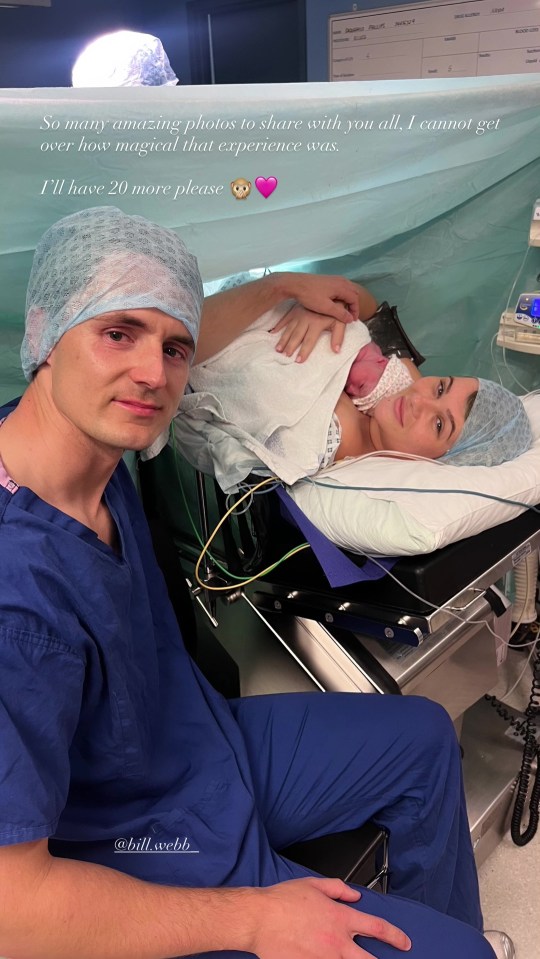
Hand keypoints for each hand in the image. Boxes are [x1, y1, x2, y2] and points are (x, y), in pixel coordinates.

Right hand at [249, 877, 410, 958]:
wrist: (260, 918)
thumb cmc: (283, 901)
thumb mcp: (314, 885)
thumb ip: (339, 889)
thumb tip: (354, 895)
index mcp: (340, 918)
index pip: (378, 928)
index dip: (395, 936)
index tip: (404, 942)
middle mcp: (337, 942)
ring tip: (351, 958)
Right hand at [271, 304, 349, 361]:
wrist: (330, 292)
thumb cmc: (337, 310)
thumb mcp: (340, 322)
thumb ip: (338, 336)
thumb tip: (336, 351)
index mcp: (316, 323)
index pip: (309, 340)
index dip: (304, 351)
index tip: (298, 361)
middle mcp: (305, 319)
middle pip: (296, 336)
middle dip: (290, 347)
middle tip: (285, 356)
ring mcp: (298, 314)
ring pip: (289, 329)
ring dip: (283, 339)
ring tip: (278, 349)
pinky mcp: (295, 310)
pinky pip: (285, 319)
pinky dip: (278, 326)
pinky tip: (273, 332)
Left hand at [276, 274, 370, 322]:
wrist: (295, 284)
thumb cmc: (310, 296)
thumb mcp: (325, 307)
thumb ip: (339, 313)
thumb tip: (350, 319)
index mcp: (342, 286)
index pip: (355, 299)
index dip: (355, 310)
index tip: (352, 320)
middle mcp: (341, 280)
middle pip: (353, 293)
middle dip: (353, 305)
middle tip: (350, 316)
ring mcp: (334, 278)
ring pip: (348, 289)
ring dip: (348, 300)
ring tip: (344, 311)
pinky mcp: (328, 279)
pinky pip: (341, 287)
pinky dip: (343, 295)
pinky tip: (337, 303)